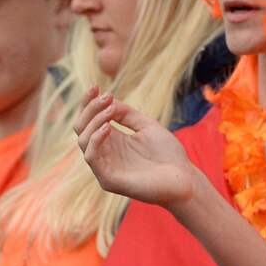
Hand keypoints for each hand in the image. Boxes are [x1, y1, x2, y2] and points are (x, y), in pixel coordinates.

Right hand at [74, 87, 196, 209]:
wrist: (184, 178)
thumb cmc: (168, 154)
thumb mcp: (147, 126)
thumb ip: (127, 114)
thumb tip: (109, 100)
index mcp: (113, 141)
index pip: (90, 120)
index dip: (89, 103)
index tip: (95, 86)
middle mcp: (105, 153)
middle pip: (81, 128)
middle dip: (90, 108)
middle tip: (107, 96)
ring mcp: (104, 167)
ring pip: (83, 141)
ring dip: (94, 121)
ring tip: (110, 110)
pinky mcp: (108, 179)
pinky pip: (92, 157)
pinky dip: (95, 139)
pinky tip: (108, 128)